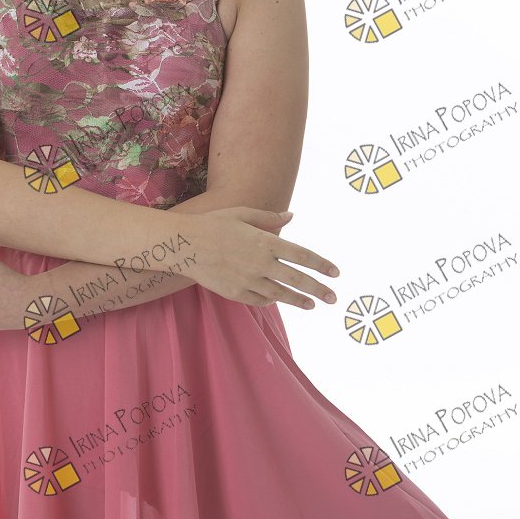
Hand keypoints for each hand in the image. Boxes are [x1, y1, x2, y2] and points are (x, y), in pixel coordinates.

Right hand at [176, 207, 339, 310]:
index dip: (321, 265)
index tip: (335, 273)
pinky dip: (270, 300)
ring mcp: (249, 281)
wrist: (184, 244)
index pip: (302, 256)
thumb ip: (269, 218)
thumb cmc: (213, 224)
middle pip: (297, 280)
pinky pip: (260, 300)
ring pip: (281, 294)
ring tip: (312, 305)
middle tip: (334, 298)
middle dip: (319, 289)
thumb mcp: (242, 214)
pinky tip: (277, 300)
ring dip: (299, 300)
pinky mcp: (235, 293)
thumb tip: (292, 217)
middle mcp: (261, 263)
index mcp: (265, 241)